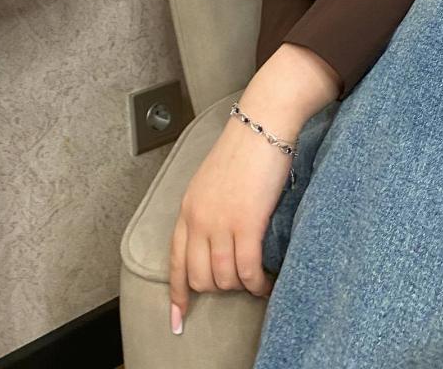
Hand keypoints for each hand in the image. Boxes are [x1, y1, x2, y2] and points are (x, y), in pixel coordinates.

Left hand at [167, 112, 290, 334]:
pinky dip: (257, 284)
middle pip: (199, 277)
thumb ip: (207, 211)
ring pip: (224, 278)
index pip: (175, 263)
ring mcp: (221, 223)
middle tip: (239, 283)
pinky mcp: (246, 224)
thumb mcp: (211, 181)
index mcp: (188, 208)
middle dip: (219, 288)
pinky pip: (247, 270)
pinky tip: (266, 282)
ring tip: (256, 282)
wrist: (262, 124)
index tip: (178, 319)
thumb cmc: (244, 148)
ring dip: (241, 286)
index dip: (177, 295)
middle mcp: (198, 219)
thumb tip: (215, 240)